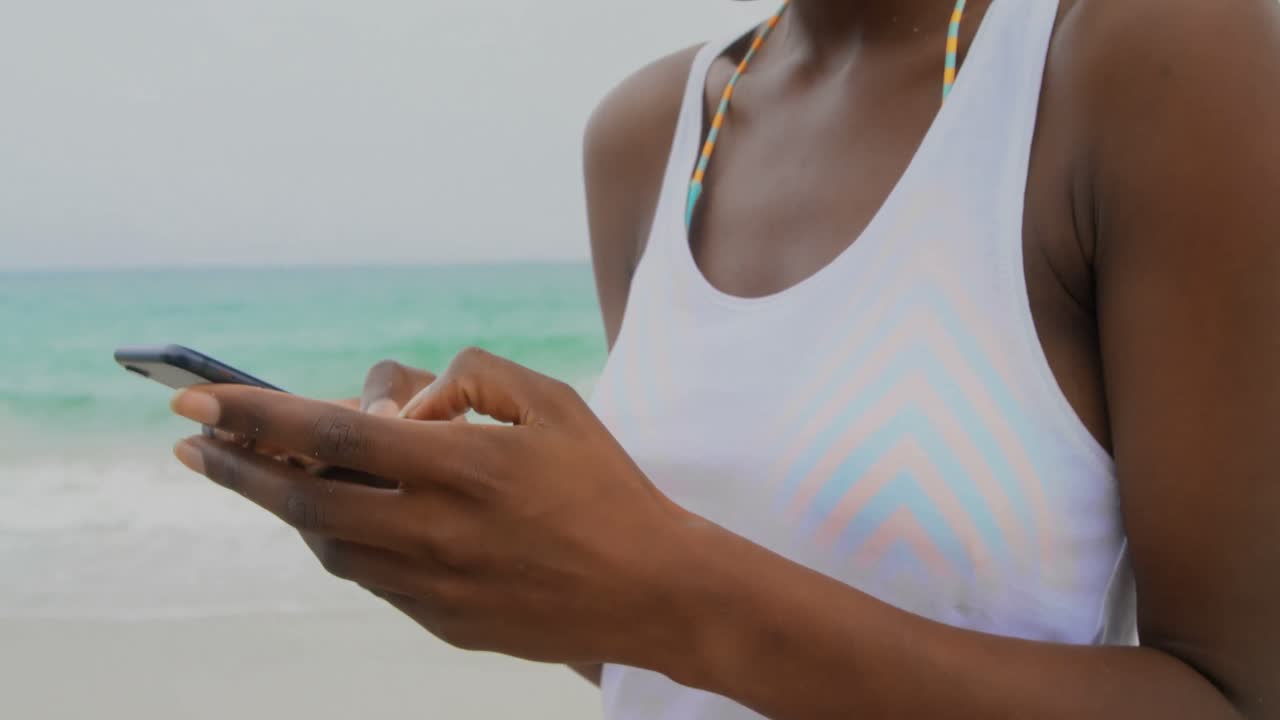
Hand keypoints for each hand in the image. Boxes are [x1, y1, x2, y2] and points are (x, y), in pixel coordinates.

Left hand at [169, 347, 693, 666]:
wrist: (651, 588)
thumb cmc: (605, 486)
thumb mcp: (551, 401)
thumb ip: (470, 378)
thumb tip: (404, 400)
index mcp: (463, 466)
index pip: (330, 434)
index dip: (253, 414)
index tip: (194, 397)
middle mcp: (435, 529)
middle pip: (304, 500)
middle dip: (237, 467)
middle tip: (192, 445)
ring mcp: (433, 585)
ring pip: (328, 544)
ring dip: (285, 507)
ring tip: (262, 476)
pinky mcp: (440, 622)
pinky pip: (368, 576)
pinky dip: (339, 541)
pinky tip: (337, 519)